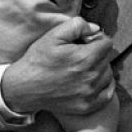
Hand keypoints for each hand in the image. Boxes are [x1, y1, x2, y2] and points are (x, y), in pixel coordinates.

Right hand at [0, 18, 114, 115]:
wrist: (23, 88)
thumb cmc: (38, 61)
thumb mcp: (53, 35)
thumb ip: (77, 25)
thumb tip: (95, 29)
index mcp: (85, 58)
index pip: (107, 43)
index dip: (96, 40)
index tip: (85, 43)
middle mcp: (91, 76)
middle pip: (107, 58)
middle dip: (97, 53)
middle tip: (80, 55)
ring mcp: (90, 93)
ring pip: (108, 74)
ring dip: (100, 69)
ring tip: (82, 68)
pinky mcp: (87, 106)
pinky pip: (107, 93)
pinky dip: (103, 85)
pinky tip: (91, 81)